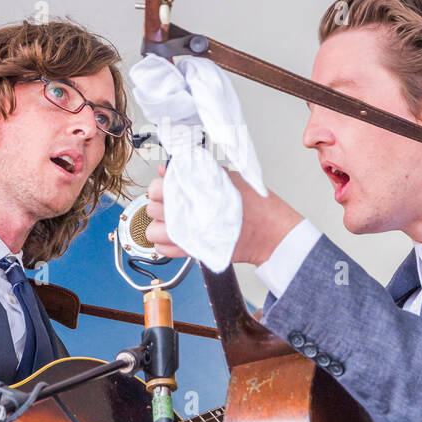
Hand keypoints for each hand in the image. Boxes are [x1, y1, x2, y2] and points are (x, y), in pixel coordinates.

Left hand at [145, 164, 302, 265]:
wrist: (269, 232)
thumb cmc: (255, 205)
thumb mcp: (227, 178)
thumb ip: (196, 172)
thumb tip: (169, 169)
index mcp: (196, 193)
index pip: (158, 188)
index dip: (160, 187)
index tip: (168, 187)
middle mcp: (190, 215)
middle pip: (152, 209)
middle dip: (159, 205)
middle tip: (171, 204)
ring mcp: (190, 236)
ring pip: (152, 233)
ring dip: (160, 227)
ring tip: (173, 221)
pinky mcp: (194, 252)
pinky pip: (164, 250)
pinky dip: (166, 244)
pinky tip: (177, 236)